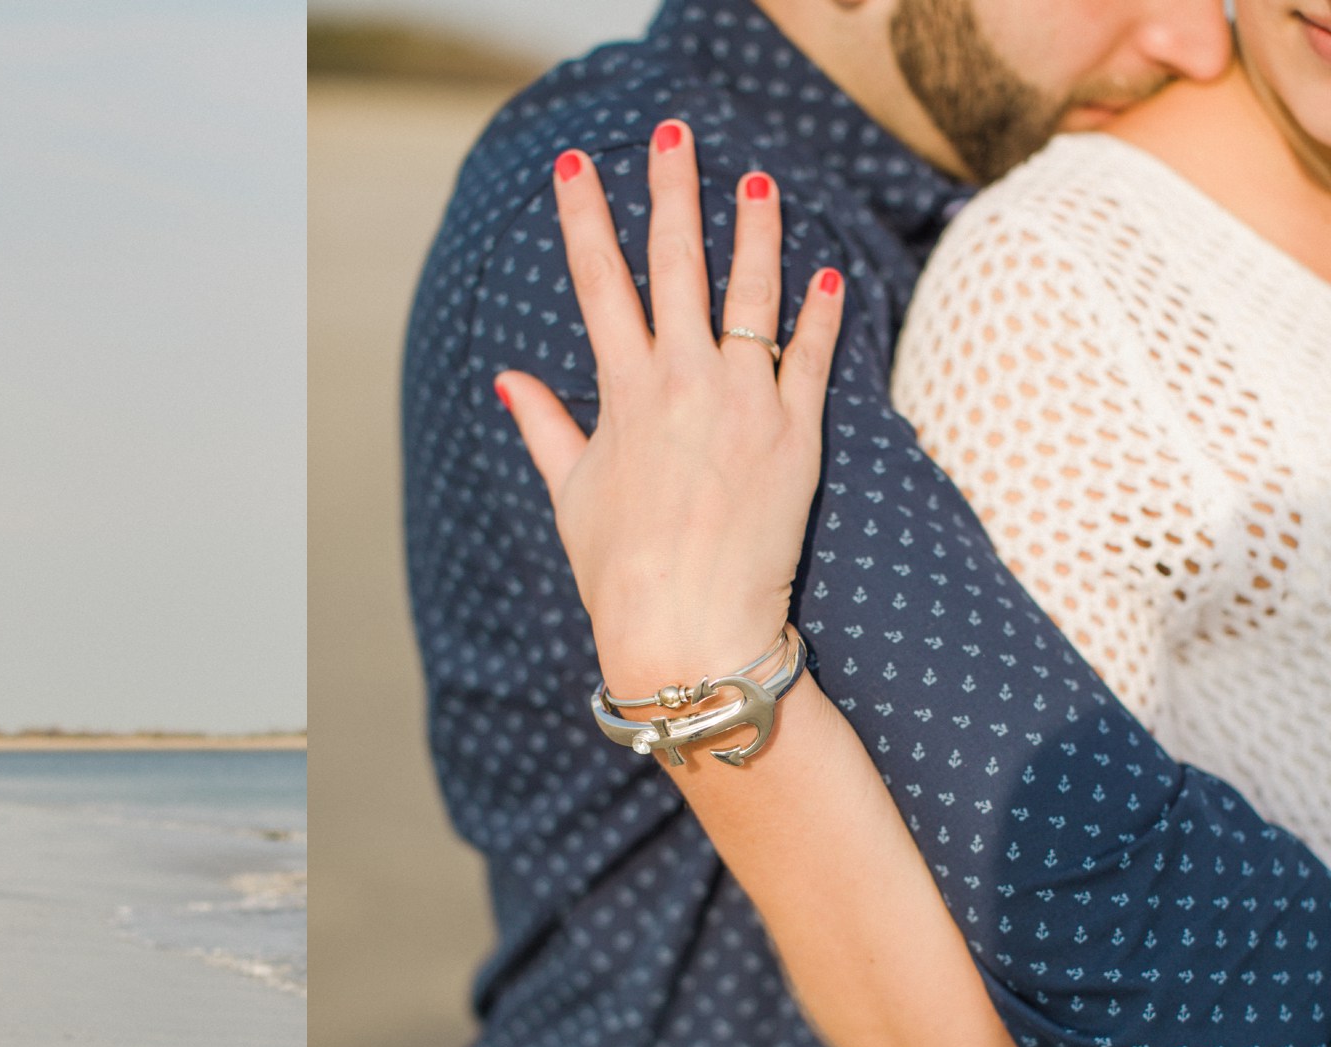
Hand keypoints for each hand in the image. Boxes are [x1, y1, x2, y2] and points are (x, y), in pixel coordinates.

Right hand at [493, 122, 843, 693]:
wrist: (691, 626)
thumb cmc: (621, 569)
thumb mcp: (572, 493)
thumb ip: (547, 427)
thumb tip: (510, 380)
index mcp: (624, 391)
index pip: (600, 280)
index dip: (584, 217)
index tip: (574, 165)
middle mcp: (684, 381)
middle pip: (678, 262)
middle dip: (672, 188)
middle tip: (675, 131)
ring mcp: (746, 401)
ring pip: (753, 292)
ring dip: (755, 229)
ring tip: (759, 180)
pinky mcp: (797, 432)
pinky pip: (813, 355)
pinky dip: (820, 311)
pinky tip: (824, 271)